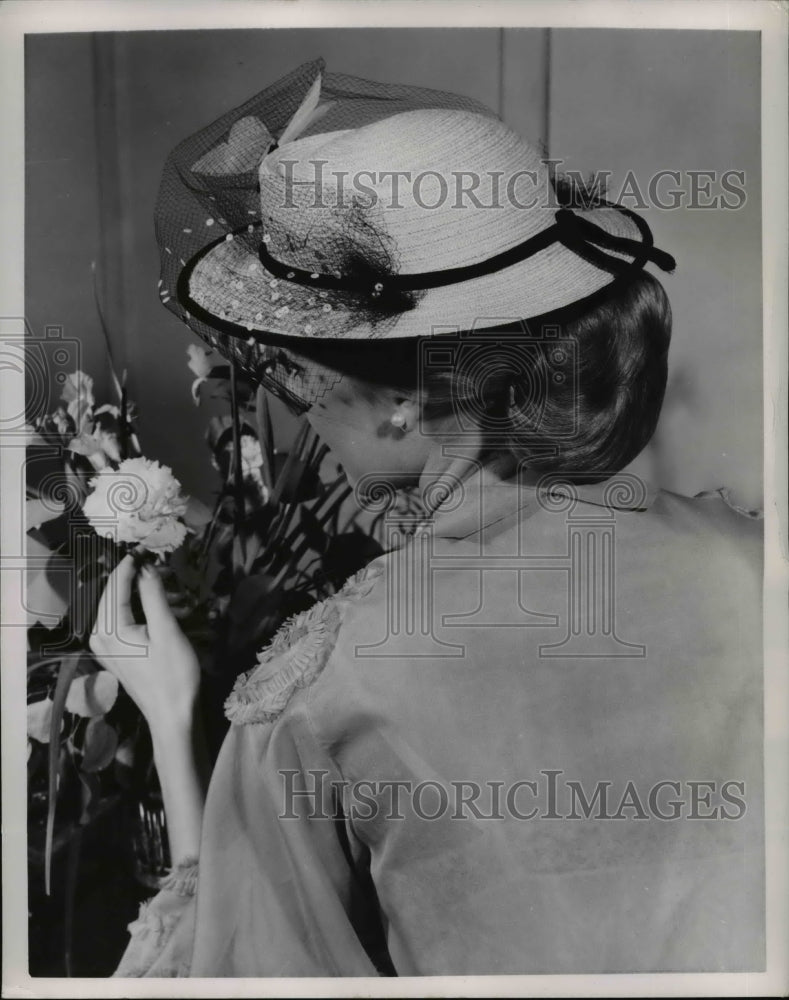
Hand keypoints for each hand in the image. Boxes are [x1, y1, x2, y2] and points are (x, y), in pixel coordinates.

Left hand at [89, 554, 200, 732]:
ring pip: (120, 607)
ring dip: (143, 596)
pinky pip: (123, 622)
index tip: (147, 546)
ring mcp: (105, 647)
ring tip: (172, 591)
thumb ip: (153, 595)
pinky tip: (164, 610)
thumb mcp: (167, 630)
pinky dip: (142, 612)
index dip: (132, 563)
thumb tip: (146, 566)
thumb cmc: (173, 675)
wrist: (173, 716)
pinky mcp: (115, 654)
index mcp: (108, 629)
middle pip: (114, 594)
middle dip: (138, 578)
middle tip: (161, 565)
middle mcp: (99, 636)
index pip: (116, 584)